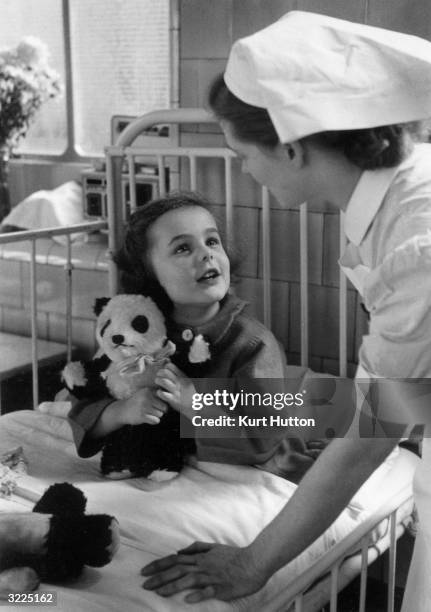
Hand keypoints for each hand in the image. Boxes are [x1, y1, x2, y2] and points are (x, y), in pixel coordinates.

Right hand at [119, 387, 167, 425]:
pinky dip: (153, 421)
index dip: (162, 403)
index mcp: (149, 391)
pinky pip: (156, 421)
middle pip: (164, 407)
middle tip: (153, 411)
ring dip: (156, 416)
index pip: (164, 398)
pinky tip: (147, 419)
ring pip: (160, 414)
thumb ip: (156, 394)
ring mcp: (144, 406)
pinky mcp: (141, 416)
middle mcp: (147, 397)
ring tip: (148, 414)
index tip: (157, 406)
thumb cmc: (137, 402)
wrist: (122, 410)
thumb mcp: (145, 394)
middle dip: (161, 411)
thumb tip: (172, 398)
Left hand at [141, 542, 267, 602]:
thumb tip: (180, 549)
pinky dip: (197, 594)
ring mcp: (212, 576)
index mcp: (201, 557)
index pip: (175, 559)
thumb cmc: (234, 556)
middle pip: (178, 569)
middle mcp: (203, 565)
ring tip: (159, 592)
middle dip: (159, 577)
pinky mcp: (222, 587)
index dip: (159, 565)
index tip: (144, 571)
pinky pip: (208, 591)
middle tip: (144, 584)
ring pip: (189, 579)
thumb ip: (197, 547)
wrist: (254, 561)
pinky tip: (188, 600)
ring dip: (173, 586)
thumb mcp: (214, 547)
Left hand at [155, 363, 194, 417]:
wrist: (195, 406)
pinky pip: (163, 394)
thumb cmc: (189, 393)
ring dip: (158, 381)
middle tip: (158, 376)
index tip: (164, 371)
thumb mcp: (186, 381)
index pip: (170, 366)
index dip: (165, 367)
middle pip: (165, 372)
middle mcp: (180, 382)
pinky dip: (159, 392)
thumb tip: (168, 365)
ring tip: (157, 383)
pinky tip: (159, 393)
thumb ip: (179, 375)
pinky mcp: (173, 400)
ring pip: (163, 381)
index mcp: (183, 376)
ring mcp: (176, 391)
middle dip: (159, 373)